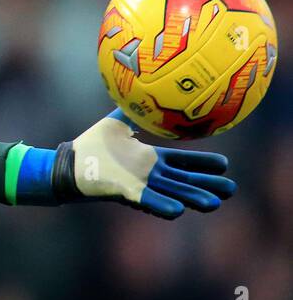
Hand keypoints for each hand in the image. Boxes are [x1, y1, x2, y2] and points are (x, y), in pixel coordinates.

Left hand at [58, 109, 235, 218]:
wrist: (68, 163)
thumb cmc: (90, 145)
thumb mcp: (115, 123)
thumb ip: (132, 110)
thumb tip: (143, 88)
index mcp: (149, 159)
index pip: (182, 162)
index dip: (202, 164)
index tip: (225, 165)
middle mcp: (148, 174)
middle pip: (183, 181)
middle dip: (206, 186)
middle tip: (231, 190)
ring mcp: (138, 184)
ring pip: (171, 193)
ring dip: (191, 198)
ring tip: (214, 204)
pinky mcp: (125, 192)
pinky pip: (146, 200)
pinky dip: (161, 205)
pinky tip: (178, 211)